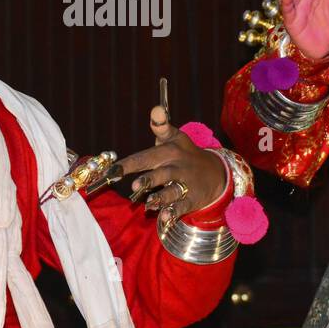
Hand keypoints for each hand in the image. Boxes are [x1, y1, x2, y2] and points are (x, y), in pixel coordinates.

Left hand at [114, 106, 227, 220]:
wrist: (217, 172)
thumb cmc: (185, 154)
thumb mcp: (175, 137)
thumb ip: (161, 125)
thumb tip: (156, 108)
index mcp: (169, 152)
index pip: (145, 157)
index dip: (127, 164)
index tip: (111, 171)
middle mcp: (177, 168)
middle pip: (162, 173)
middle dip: (149, 179)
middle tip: (134, 187)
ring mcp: (186, 184)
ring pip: (172, 191)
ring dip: (161, 197)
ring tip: (149, 204)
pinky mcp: (193, 199)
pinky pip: (182, 207)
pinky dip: (173, 213)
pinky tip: (164, 219)